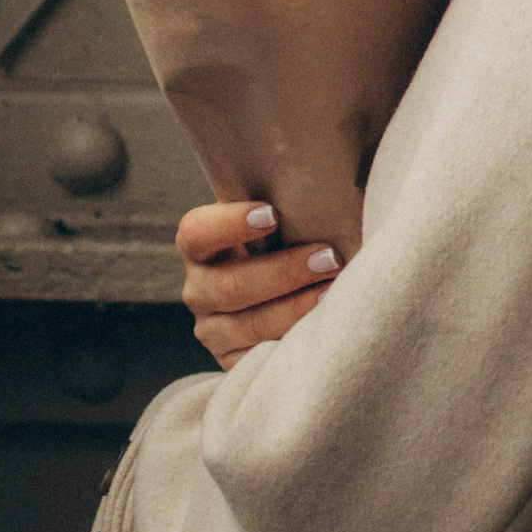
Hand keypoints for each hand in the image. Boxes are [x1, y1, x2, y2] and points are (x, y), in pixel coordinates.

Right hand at [178, 200, 344, 366]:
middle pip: (230, 285)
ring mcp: (213, 330)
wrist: (286, 301)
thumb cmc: (287, 248)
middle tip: (330, 258)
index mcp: (200, 247)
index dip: (230, 224)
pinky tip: (322, 328)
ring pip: (248, 325)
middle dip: (284, 272)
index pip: (197, 232)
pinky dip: (294, 342)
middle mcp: (199, 290)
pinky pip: (261, 357)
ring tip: (334, 293)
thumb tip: (325, 169)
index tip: (273, 214)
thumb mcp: (277, 226)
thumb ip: (286, 205)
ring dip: (296, 309)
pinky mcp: (233, 363)